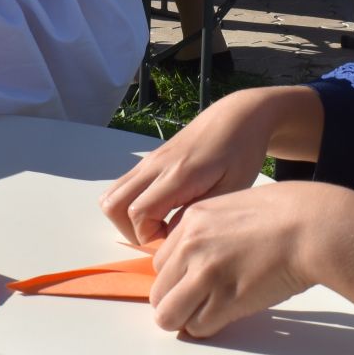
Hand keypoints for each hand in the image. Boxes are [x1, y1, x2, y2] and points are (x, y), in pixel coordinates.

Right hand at [99, 87, 315, 244]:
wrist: (238, 117)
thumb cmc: (242, 154)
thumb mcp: (232, 189)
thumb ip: (199, 213)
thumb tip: (169, 235)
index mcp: (178, 175)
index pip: (138, 213)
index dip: (149, 235)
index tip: (174, 237)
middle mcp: (156, 166)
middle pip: (112, 205)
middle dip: (130, 230)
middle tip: (160, 234)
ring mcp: (149, 161)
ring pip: (111, 195)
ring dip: (126, 216)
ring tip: (158, 223)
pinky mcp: (150, 160)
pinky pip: (123, 185)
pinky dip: (131, 203)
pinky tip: (161, 208)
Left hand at [148, 181, 353, 336]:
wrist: (314, 226)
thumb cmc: (289, 215)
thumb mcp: (236, 206)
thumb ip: (213, 230)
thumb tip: (206, 259)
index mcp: (192, 220)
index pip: (161, 263)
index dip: (178, 278)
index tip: (196, 284)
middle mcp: (191, 246)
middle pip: (159, 291)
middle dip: (177, 302)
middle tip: (201, 304)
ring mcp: (205, 274)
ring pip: (169, 315)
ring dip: (187, 319)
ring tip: (211, 314)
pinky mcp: (224, 300)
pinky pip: (198, 327)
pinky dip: (209, 328)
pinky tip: (228, 317)